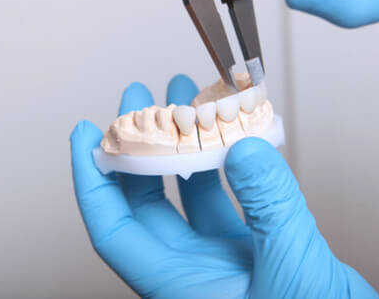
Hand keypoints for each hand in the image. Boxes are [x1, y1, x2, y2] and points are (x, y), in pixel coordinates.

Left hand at [70, 74, 378, 297]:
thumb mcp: (292, 272)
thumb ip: (271, 208)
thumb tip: (244, 148)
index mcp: (177, 287)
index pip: (113, 229)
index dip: (92, 181)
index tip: (86, 133)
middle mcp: (191, 272)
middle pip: (145, 202)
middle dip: (138, 145)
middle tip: (140, 98)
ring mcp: (222, 262)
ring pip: (187, 196)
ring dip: (182, 147)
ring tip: (183, 100)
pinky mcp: (255, 253)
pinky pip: (229, 199)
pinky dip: (227, 166)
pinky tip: (228, 134)